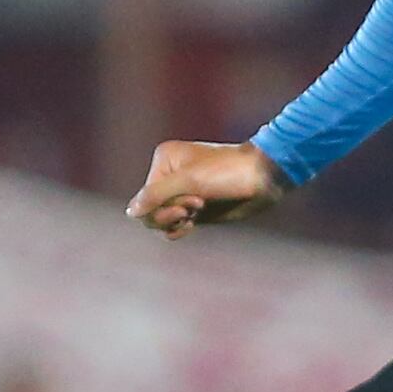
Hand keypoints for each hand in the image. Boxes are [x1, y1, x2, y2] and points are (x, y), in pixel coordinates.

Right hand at [126, 140, 287, 240]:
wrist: (262, 179)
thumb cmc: (228, 173)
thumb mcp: (189, 181)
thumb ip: (156, 195)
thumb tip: (130, 213)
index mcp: (164, 161)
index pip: (144, 197)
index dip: (162, 206)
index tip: (190, 202)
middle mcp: (169, 177)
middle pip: (149, 211)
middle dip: (169, 214)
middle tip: (195, 208)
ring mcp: (182, 195)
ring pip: (160, 221)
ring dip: (176, 222)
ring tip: (197, 212)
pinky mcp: (194, 210)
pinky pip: (173, 227)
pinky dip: (179, 230)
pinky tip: (192, 225)